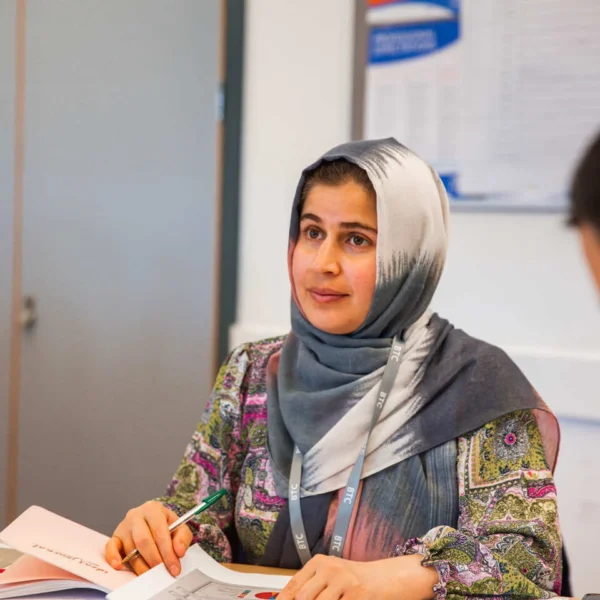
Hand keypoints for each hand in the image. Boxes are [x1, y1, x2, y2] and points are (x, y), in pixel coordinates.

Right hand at [104, 501, 192, 576]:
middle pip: (143, 541)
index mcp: (153, 509)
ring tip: (151, 573)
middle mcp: (136, 516)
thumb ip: (182, 537)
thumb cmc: (164, 524)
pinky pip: (110, 548)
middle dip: (154, 559)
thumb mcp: (179, 526)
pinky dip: (114, 558)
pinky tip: (120, 566)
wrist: (151, 520)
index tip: (174, 567)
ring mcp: (123, 526)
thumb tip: (179, 551)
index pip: (160, 532)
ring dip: (141, 565)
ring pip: (130, 549)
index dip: (167, 552)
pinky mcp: (114, 537)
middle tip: (162, 571)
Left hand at [278, 554, 437, 599]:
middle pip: (303, 598)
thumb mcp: (330, 577)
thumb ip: (310, 588)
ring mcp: (343, 582)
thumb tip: (289, 599)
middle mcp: (329, 570)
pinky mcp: (356, 595)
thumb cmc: (354, 580)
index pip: (293, 587)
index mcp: (319, 564)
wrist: (386, 578)